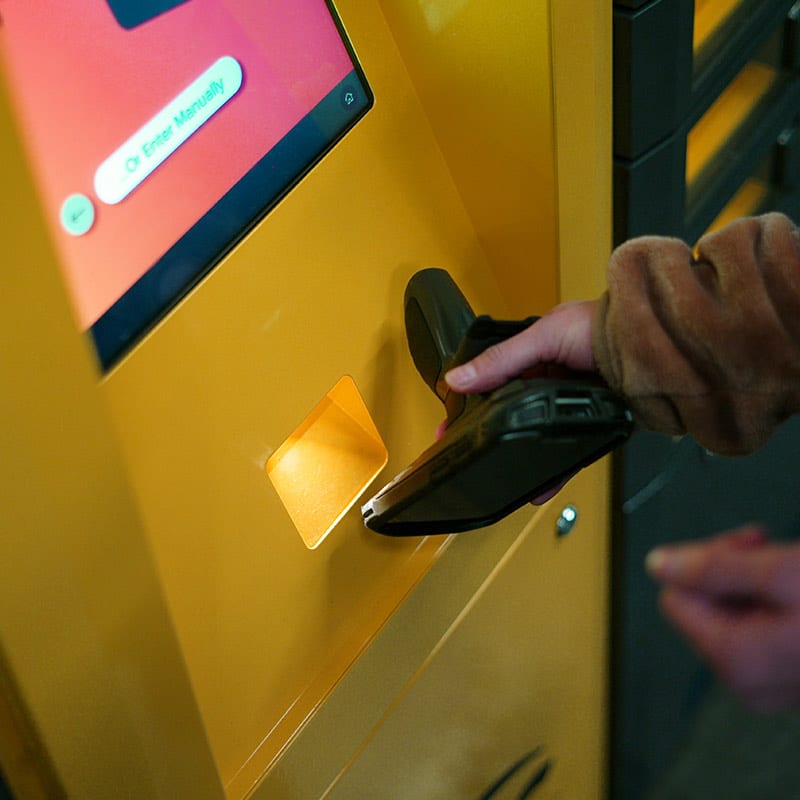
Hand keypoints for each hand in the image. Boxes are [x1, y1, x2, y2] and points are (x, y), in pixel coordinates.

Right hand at [441, 300, 597, 503]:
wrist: (660, 350)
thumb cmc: (609, 327)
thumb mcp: (546, 336)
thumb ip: (503, 360)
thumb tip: (459, 378)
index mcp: (539, 352)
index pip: (496, 379)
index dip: (473, 401)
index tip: (451, 422)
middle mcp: (556, 379)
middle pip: (516, 411)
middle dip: (495, 433)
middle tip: (470, 453)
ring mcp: (575, 404)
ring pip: (540, 435)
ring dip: (525, 456)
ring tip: (503, 479)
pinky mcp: (594, 425)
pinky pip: (569, 453)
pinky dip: (555, 471)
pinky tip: (541, 487)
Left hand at [647, 526, 799, 711]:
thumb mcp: (782, 573)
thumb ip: (713, 567)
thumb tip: (658, 564)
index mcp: (736, 661)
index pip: (676, 599)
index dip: (704, 563)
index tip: (747, 545)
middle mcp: (745, 681)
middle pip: (704, 605)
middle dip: (733, 571)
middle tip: (773, 551)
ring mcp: (769, 682)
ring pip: (732, 612)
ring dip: (756, 582)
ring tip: (794, 570)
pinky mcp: (789, 674)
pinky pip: (758, 627)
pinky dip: (774, 600)